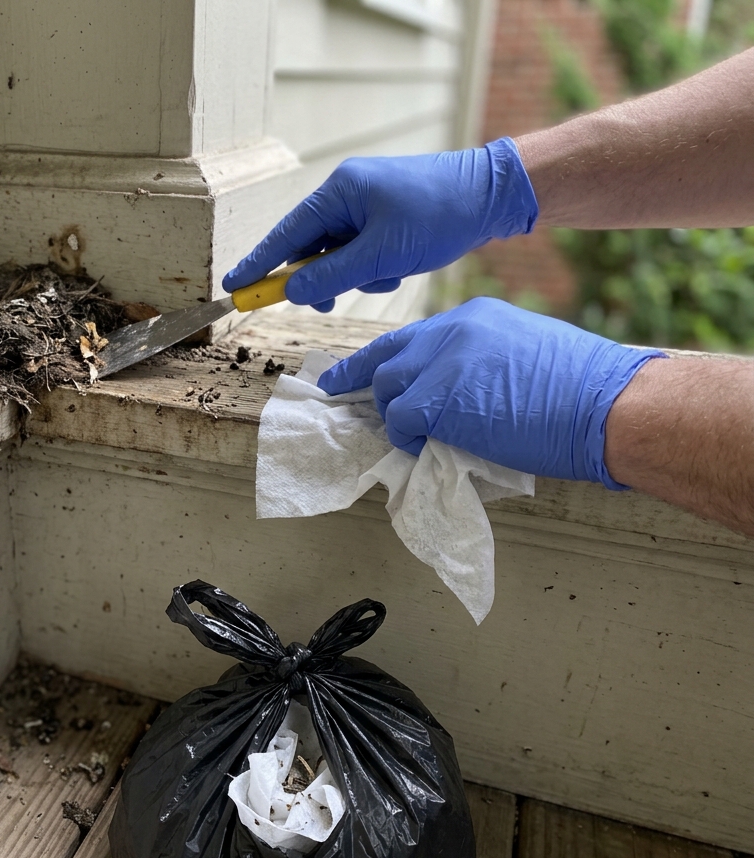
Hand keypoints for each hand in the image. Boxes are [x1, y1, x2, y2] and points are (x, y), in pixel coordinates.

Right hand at [222, 138, 538, 311]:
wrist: (492, 195)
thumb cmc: (438, 215)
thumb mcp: (382, 254)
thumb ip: (332, 275)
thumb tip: (292, 291)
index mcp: (339, 191)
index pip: (285, 234)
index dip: (258, 263)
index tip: (234, 287)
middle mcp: (346, 194)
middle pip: (310, 246)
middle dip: (320, 278)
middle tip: (324, 303)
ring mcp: (365, 204)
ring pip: (338, 254)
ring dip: (354, 275)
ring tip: (386, 277)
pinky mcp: (384, 217)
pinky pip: (361, 251)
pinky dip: (374, 267)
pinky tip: (399, 268)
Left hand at [317, 298, 662, 486]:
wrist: (609, 405)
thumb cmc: (586, 391)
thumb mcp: (525, 355)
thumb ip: (481, 364)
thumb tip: (456, 394)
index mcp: (474, 317)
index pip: (410, 337)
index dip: (379, 359)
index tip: (349, 374)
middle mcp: (451, 331)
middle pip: (388, 358)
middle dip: (363, 384)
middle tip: (342, 401)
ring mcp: (441, 362)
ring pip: (388, 389)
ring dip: (397, 417)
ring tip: (420, 436)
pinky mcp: (437, 397)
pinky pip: (401, 422)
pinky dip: (409, 440)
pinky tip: (431, 447)